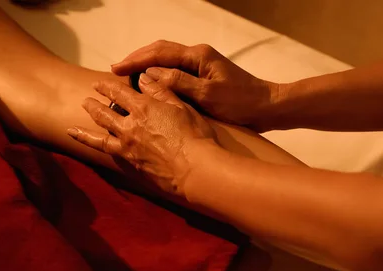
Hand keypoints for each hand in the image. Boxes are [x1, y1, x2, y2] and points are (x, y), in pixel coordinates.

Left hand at [68, 73, 216, 194]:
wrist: (193, 169)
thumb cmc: (194, 136)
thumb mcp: (182, 107)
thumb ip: (161, 91)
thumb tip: (143, 78)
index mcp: (144, 107)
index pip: (119, 92)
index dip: (107, 86)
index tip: (98, 84)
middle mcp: (130, 125)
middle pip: (105, 112)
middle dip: (94, 104)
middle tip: (86, 100)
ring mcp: (127, 145)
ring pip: (101, 133)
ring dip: (87, 126)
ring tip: (76, 123)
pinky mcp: (129, 162)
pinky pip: (106, 150)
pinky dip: (91, 144)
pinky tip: (87, 143)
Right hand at [111, 40, 280, 131]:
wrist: (267, 107)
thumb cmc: (241, 102)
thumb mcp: (208, 95)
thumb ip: (179, 83)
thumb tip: (150, 74)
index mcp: (198, 56)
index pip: (159, 53)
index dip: (136, 61)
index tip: (115, 69)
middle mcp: (199, 55)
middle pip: (161, 51)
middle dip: (138, 59)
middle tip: (116, 70)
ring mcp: (203, 65)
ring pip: (168, 60)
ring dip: (147, 66)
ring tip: (128, 76)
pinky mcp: (205, 76)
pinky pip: (176, 70)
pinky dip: (160, 74)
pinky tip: (152, 86)